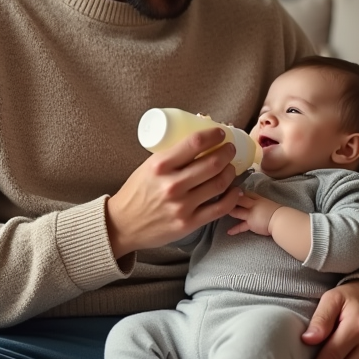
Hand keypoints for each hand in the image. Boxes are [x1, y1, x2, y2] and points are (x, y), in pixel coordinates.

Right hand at [107, 128, 240, 257]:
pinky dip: (232, 197)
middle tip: (230, 149)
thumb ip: (171, 157)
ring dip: (230, 172)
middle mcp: (172, 185)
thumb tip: (199, 143)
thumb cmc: (136, 193)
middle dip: (227, 153)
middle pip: (213, 163)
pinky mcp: (189, 223)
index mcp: (160, 165)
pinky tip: (235, 190)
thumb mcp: (147, 167)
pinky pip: (219, 208)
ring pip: (219, 184)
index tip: (220, 133)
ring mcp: (182, 206)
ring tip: (230, 168)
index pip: (195, 143)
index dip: (214, 135)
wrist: (123, 225)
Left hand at [226, 191, 282, 236]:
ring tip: (221, 212)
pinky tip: (228, 232)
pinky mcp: (251, 223)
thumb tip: (253, 203)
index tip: (228, 190)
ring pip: (237, 211)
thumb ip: (259, 202)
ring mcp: (251, 213)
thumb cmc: (278, 212)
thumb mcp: (268, 203)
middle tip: (219, 198)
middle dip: (229, 198)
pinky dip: (235, 229)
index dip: (237, 191)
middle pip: (238, 199)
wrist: (282, 220)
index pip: (245, 193)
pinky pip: (241, 226)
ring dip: (230, 211)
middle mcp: (253, 204)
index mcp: (258, 198)